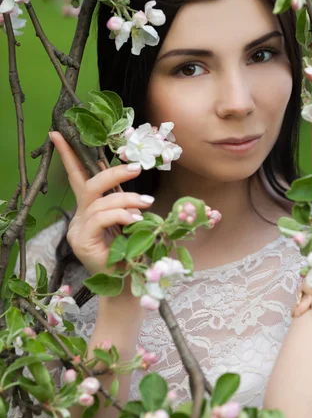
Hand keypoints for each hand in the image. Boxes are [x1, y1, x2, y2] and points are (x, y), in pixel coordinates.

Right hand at [50, 131, 154, 275]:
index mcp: (89, 210)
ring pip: (99, 202)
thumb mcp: (129, 220)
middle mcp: (80, 217)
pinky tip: (136, 220)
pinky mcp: (83, 242)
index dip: (68, 156)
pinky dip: (121, 215)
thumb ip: (124, 199)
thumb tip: (128, 171)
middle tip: (137, 168)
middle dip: (113, 173)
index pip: (77, 178)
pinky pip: (101, 219)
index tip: (58, 134)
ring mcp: (78, 230)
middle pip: (90, 185)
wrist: (129, 284)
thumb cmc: (132, 251)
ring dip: (126, 199)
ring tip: (146, 203)